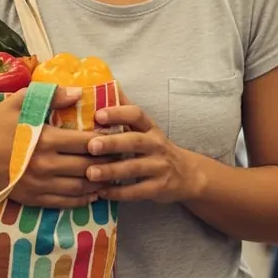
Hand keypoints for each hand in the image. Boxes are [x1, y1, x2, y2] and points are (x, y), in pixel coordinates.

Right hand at [0, 86, 108, 208]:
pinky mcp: (33, 198)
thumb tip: (79, 93)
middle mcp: (46, 165)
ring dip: (99, 182)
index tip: (117, 136)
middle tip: (120, 157)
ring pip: (80, 187)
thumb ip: (51, 95)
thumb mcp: (21, 101)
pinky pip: (64, 202)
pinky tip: (92, 193)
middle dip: (107, 162)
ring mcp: (40, 184)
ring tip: (112, 175)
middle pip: (88, 166)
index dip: (106, 140)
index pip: (86, 142)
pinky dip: (82, 199)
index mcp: (46, 139)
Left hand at [84, 97, 204, 203]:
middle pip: (135, 141)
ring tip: (90, 173)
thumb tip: (107, 85)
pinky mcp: (159, 188)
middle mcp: (157, 144)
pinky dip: (119, 192)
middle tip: (91, 146)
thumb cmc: (156, 148)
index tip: (98, 115)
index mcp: (150, 127)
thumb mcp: (146, 129)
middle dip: (113, 143)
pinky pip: (138, 191)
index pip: (137, 114)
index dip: (119, 113)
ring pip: (135, 168)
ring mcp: (159, 167)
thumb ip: (126, 111)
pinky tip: (101, 192)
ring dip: (112, 171)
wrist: (187, 175)